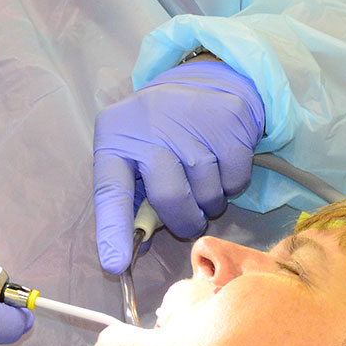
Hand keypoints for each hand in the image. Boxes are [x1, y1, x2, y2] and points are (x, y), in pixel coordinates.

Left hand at [92, 58, 263, 272]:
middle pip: (169, 198)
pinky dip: (231, 184)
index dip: (113, 230)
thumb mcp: (133, 155)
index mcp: (116, 137)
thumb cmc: (160, 132)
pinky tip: (220, 161)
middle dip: (183, 219)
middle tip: (188, 216)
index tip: (116, 264)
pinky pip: (234, 181)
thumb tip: (136, 249)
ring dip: (209, 201)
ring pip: (207, 194)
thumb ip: (132, 199)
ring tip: (202, 178)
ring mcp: (190, 122)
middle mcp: (149, 128)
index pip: (110, 190)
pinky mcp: (228, 122)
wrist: (204, 81)